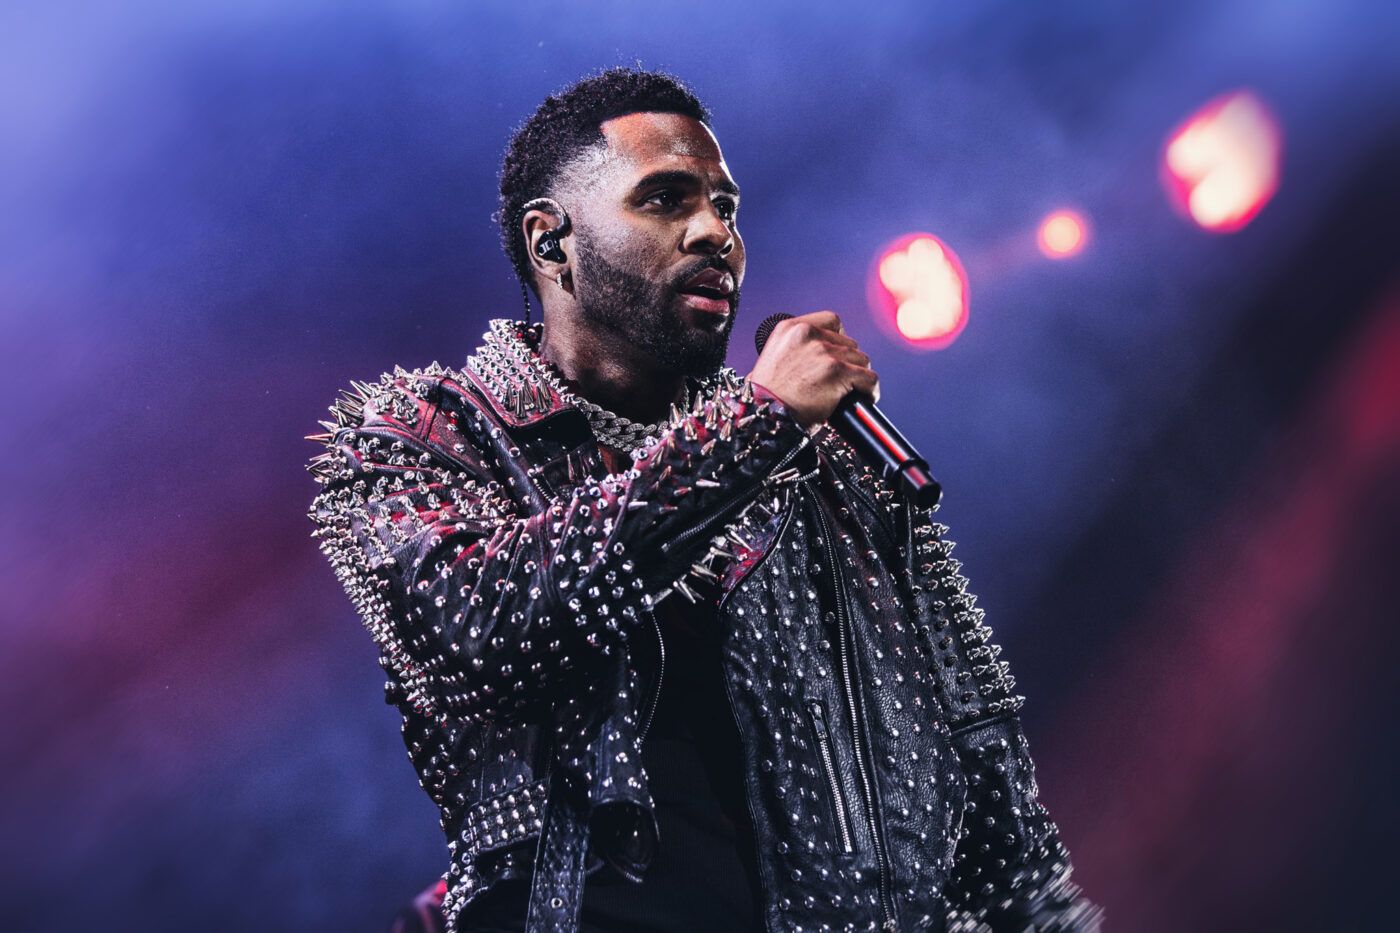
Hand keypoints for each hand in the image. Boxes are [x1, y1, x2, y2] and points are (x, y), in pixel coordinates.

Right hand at [745, 311, 878, 431]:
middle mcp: (807, 335)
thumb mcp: (774, 359)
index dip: (840, 340)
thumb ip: (798, 348)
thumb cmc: (766, 398)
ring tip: (850, 392)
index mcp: (790, 328)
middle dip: (848, 362)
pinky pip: (869, 378)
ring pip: (861, 360)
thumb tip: (822, 355)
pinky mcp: (837, 371)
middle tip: (841, 381)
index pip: (831, 321)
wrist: (765, 417)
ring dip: (858, 376)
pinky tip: (864, 398)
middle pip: (849, 343)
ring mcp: (823, 352)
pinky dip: (870, 390)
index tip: (838, 355)